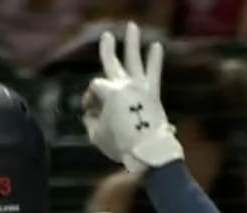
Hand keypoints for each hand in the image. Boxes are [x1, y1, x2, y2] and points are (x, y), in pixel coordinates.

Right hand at [81, 23, 183, 173]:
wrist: (148, 152)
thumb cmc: (120, 144)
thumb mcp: (96, 135)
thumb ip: (91, 121)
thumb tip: (91, 114)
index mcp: (109, 93)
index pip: (94, 87)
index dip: (89, 97)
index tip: (89, 111)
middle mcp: (125, 85)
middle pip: (112, 63)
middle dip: (107, 50)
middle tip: (107, 36)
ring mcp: (140, 87)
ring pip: (134, 60)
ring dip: (133, 43)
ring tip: (133, 26)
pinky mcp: (153, 94)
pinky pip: (154, 73)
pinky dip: (155, 60)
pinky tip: (157, 46)